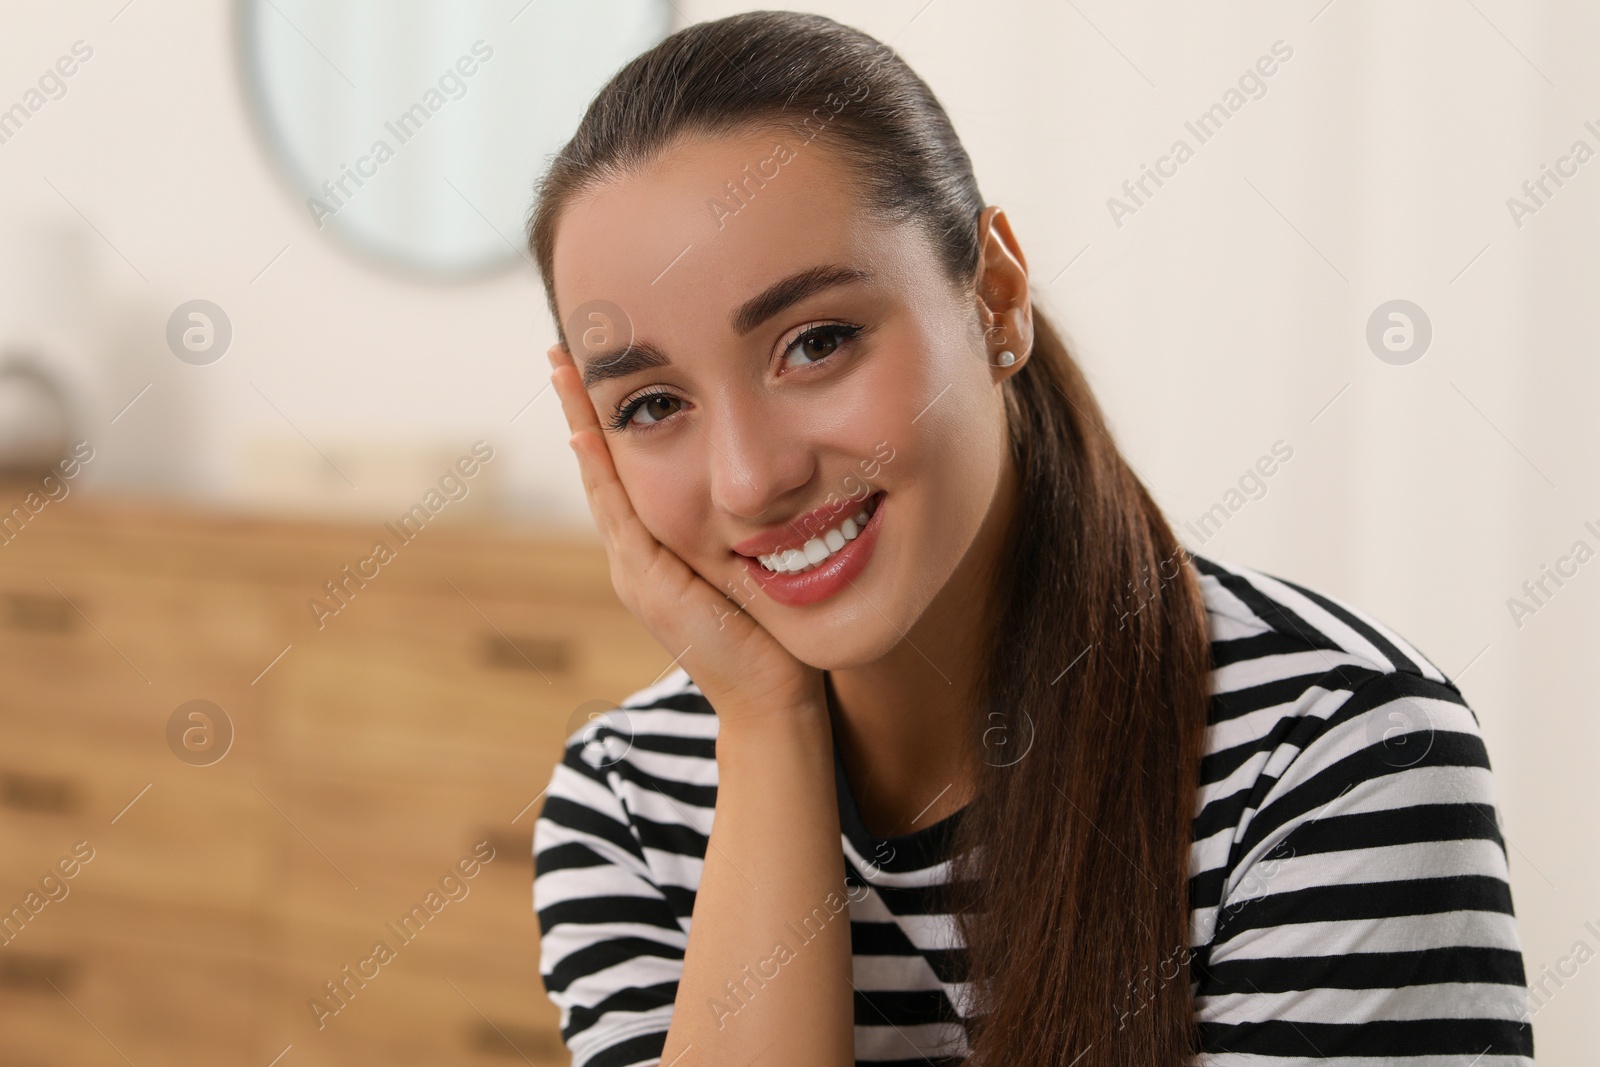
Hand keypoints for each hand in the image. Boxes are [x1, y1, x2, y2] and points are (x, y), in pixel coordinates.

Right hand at [545, 344, 825, 725]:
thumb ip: (752, 527)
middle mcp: (638, 556)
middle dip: (581, 406)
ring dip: (580, 422)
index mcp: (661, 549)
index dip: (610, 420)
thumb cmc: (777, 635)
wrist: (774, 701)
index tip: (597, 367)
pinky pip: (619, 514)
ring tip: (562, 368)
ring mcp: (637, 570)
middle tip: (562, 348)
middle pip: (600, 466)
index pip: (626, 470)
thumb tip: (774, 477)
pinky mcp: (649, 583)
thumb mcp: (758, 564)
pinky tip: (587, 429)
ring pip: (600, 481)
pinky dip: (601, 470)